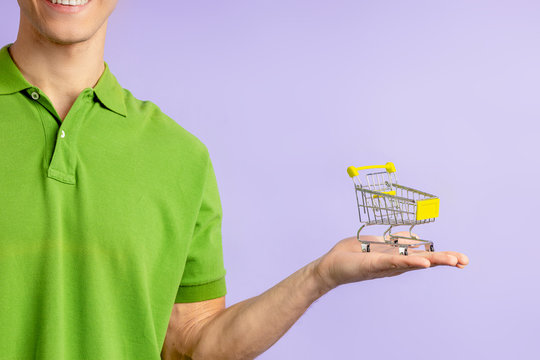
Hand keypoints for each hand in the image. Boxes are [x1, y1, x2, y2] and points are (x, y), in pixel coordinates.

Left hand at [313, 232, 468, 292]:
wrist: (331, 265)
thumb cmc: (353, 254)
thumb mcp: (377, 243)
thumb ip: (394, 241)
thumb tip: (411, 236)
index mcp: (398, 257)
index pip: (424, 255)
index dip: (442, 256)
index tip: (461, 259)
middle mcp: (396, 263)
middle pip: (425, 260)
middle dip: (445, 260)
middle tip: (465, 261)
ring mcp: (387, 264)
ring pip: (414, 261)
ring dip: (434, 260)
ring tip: (453, 261)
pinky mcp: (376, 263)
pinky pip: (395, 261)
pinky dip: (410, 261)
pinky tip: (424, 262)